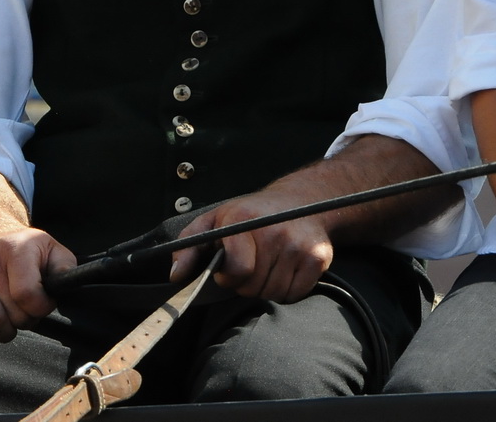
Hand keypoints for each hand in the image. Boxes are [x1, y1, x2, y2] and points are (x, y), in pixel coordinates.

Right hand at [0, 226, 75, 341]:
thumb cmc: (26, 250)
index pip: (27, 294)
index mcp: (15, 248)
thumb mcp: (52, 249)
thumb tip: (64, 285)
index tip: (45, 302)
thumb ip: (65, 268)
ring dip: (8, 327)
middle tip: (27, 306)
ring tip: (13, 312)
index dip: (42, 307)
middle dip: (27, 318)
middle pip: (13, 313)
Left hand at [169, 191, 333, 302]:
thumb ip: (188, 247)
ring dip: (267, 288)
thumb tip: (177, 275)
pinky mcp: (318, 257)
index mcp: (244, 220)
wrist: (300, 201)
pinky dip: (288, 290)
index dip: (230, 277)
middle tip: (252, 265)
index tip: (230, 269)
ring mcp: (299, 244)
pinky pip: (295, 295)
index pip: (239, 271)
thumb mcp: (214, 221)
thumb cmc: (250, 215)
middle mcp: (274, 230)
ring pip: (274, 294)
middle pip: (254, 288)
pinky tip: (285, 269)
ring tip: (268, 265)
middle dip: (247, 284)